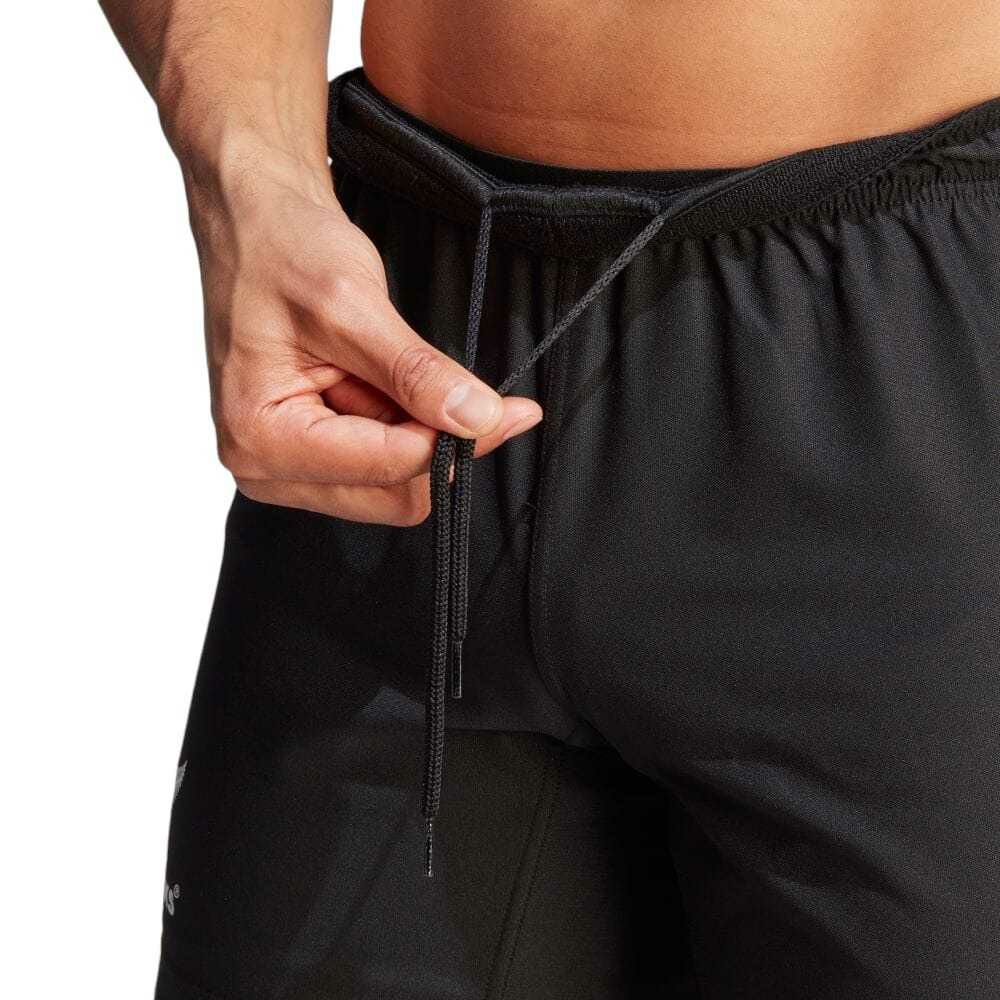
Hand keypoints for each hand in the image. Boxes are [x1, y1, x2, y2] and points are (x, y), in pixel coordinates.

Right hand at [185, 143, 541, 525]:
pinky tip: (400, 384)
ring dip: (422, 435)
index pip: (388, 468)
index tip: (512, 411)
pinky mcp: (305, 453)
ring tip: (409, 370)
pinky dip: (407, 428)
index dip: (457, 442)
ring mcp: (282, 464)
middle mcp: (262, 465)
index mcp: (260, 436)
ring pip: (391, 486)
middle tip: (483, 397)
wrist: (254, 222)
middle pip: (392, 495)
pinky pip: (378, 464)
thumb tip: (477, 419)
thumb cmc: (278, 247)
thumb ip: (416, 372)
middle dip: (440, 445)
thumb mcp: (352, 304)